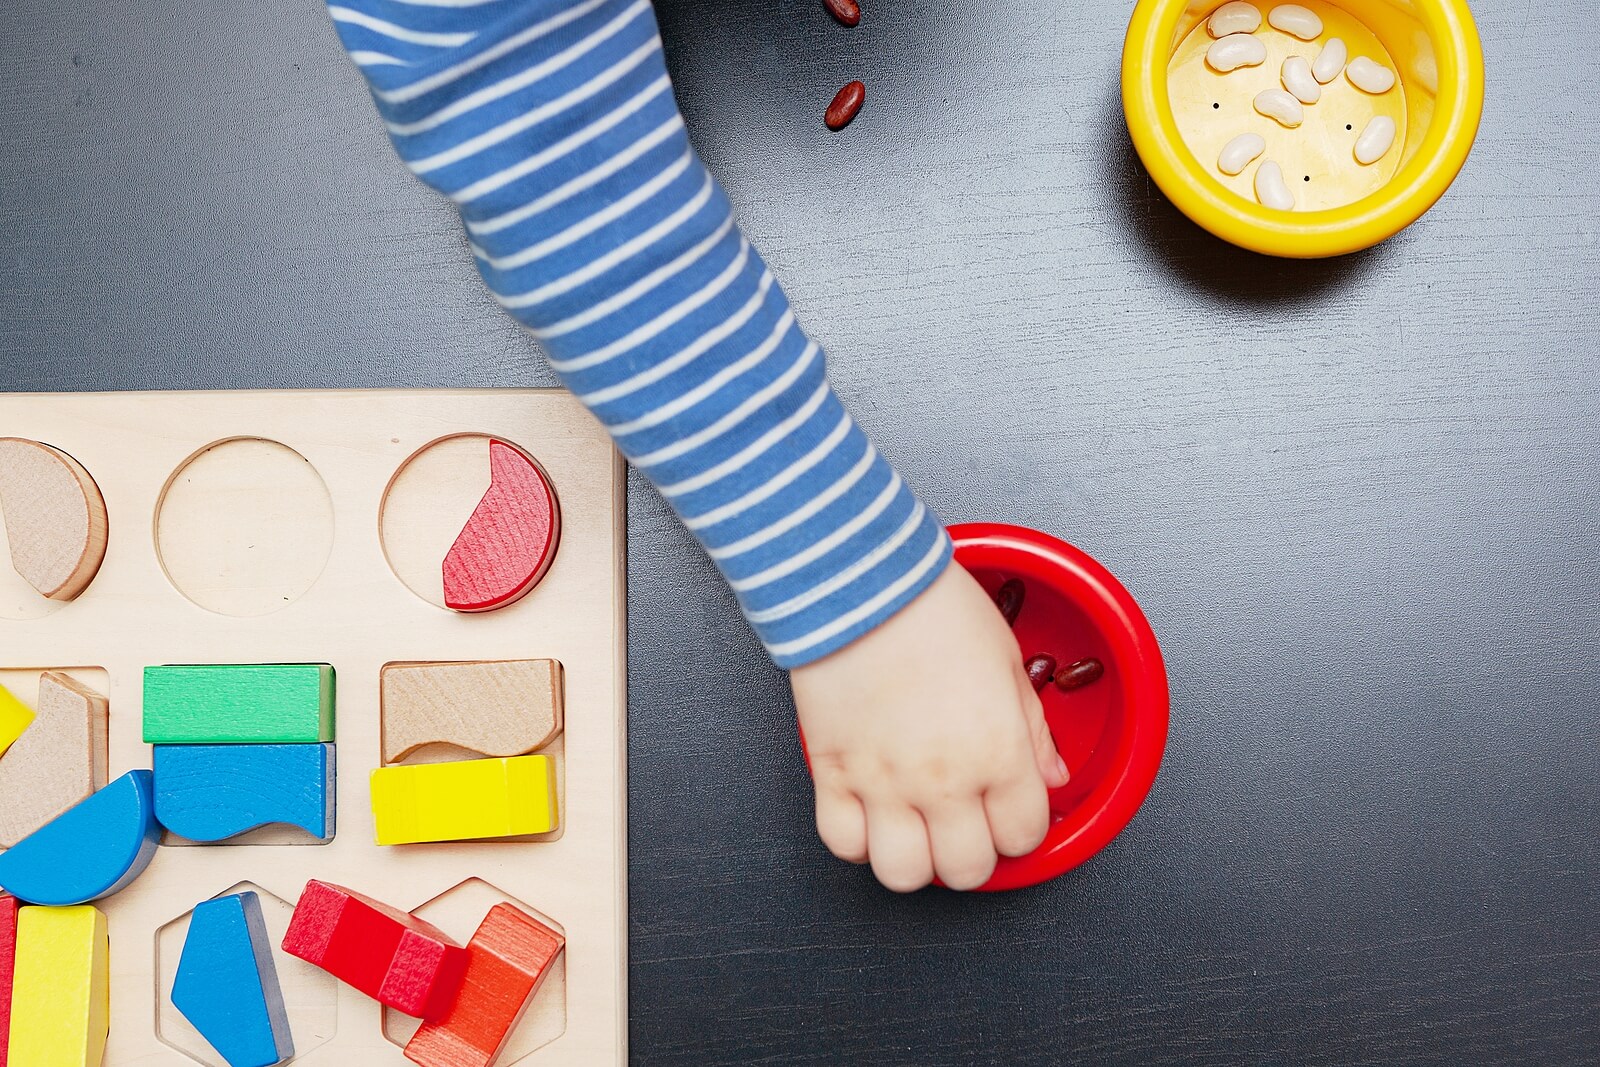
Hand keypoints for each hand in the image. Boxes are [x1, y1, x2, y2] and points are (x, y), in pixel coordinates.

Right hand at [790, 561, 1069, 890]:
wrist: (861, 581)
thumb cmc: (934, 607)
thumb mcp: (1009, 662)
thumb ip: (1034, 731)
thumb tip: (1052, 775)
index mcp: (998, 753)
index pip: (1024, 836)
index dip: (1020, 827)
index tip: (1009, 811)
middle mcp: (943, 780)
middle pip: (967, 870)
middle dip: (972, 853)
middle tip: (966, 825)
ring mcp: (884, 783)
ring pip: (902, 874)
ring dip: (914, 858)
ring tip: (917, 830)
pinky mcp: (833, 773)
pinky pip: (842, 842)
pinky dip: (857, 840)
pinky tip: (871, 814)